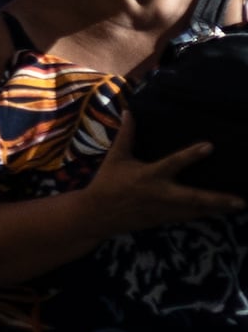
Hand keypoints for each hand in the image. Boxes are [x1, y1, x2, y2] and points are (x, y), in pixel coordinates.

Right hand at [80, 137, 247, 235]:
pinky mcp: (164, 219)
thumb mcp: (116, 158)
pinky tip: (220, 212)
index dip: (191, 155)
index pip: (173, 163)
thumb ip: (126, 135)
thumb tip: (128, 112)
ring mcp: (164, 209)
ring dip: (217, 208)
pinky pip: (188, 217)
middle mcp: (160, 193)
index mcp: (148, 175)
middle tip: (240, 201)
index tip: (210, 146)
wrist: (98, 215)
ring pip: (196, 210)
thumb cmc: (107, 182)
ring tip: (238, 205)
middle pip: (193, 197)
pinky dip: (204, 214)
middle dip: (217, 199)